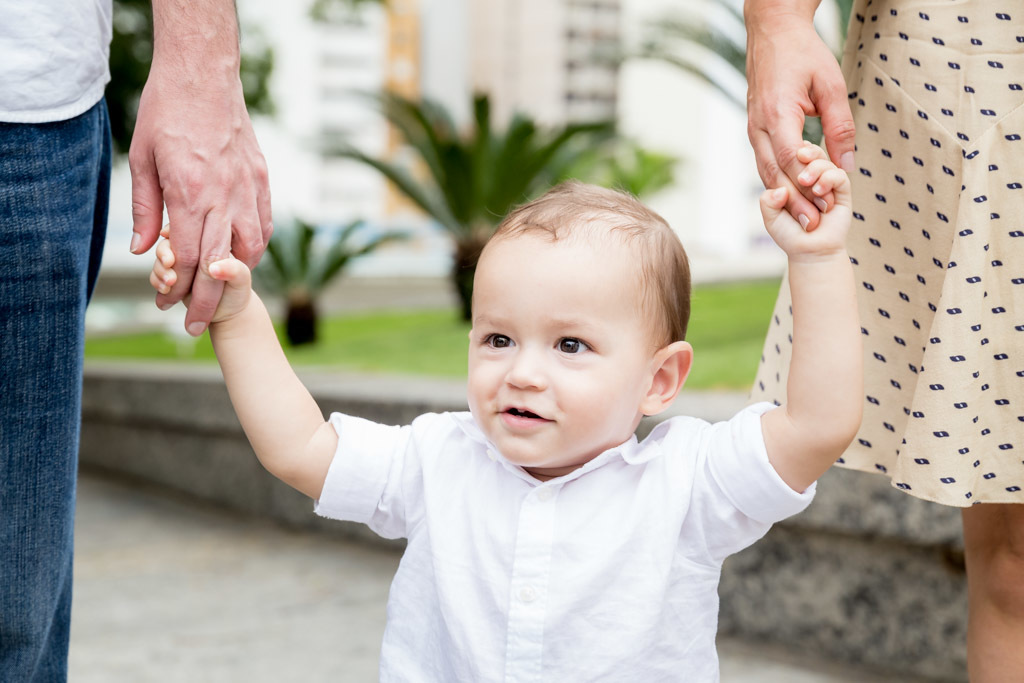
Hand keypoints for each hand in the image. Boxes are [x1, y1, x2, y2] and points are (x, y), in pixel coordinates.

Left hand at [129, 23, 271, 336]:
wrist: (204, 77)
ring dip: (236, 276)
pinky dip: (254, 247)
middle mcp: (224, 197)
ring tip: (222, 291)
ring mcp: (248, 189)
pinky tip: (242, 255)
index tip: (169, 308)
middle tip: (197, 326)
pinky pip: (264, 225)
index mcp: (191, 195)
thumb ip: (146, 209)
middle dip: (208, 302)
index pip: (190, 259)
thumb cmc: (167, 113)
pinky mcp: (261, 180)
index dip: (179, 291)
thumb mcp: (143, 161)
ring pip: (250, 249)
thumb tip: (145, 250)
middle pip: (220, 265)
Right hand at [745, 9, 854, 230]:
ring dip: (784, 195)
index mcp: (777, 112)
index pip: (791, 158)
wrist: (772, 31)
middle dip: (794, 201)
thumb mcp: (831, 86)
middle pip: (774, 173)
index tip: (823, 206)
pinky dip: (777, 180)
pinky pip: (763, 160)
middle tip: (812, 226)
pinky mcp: (754, 128)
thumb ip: (840, 126)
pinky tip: (791, 195)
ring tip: (802, 217)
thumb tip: (846, 165)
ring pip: (765, 171)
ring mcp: (752, 127)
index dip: (807, 185)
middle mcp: (758, 124)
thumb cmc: (804, 54)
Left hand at [760, 143, 850, 258]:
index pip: (790, 155)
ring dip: (815, 167)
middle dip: (804, 152)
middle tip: (800, 156)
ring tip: (806, 181)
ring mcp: (826, 183)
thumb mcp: (771, 218)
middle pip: (808, 152)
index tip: (783, 153)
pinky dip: (829, 178)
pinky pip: (839, 176)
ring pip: (824, 161)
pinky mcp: (841, 192)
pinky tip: (819, 191)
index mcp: (792, 179)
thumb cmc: (790, 234)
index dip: (788, 152)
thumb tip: (780, 190)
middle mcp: (810, 178)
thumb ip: (768, 202)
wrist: (809, 251)